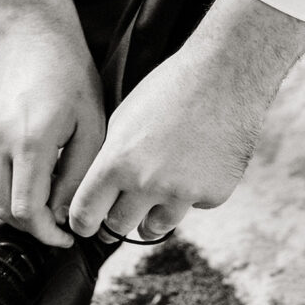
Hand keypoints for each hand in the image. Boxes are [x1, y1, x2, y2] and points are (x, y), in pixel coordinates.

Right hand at [0, 0, 105, 247]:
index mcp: (32, 141)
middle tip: (57, 223)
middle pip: (3, 210)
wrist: (35, 34)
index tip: (66, 237)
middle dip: (32, 225)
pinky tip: (19, 179)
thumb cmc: (73, 77)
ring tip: (38, 202)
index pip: (27, 211)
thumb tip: (63, 215)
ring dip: (9, 209)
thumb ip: (76, 175)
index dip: (47, 233)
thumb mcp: (92, 125)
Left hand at [69, 0, 304, 240]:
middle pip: (118, 227)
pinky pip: (191, 207)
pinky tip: (194, 166)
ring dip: (150, 217)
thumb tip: (98, 192)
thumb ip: (109, 160)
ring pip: (155, 227)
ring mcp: (182, 193)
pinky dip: (189, 195)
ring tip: (153, 196)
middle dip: (114, 223)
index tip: (86, 225)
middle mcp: (147, 183)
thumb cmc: (167, 91)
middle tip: (117, 215)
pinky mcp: (212, 195)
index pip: (85, 213)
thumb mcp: (122, 120)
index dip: (82, 223)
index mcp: (117, 162)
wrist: (223, 78)